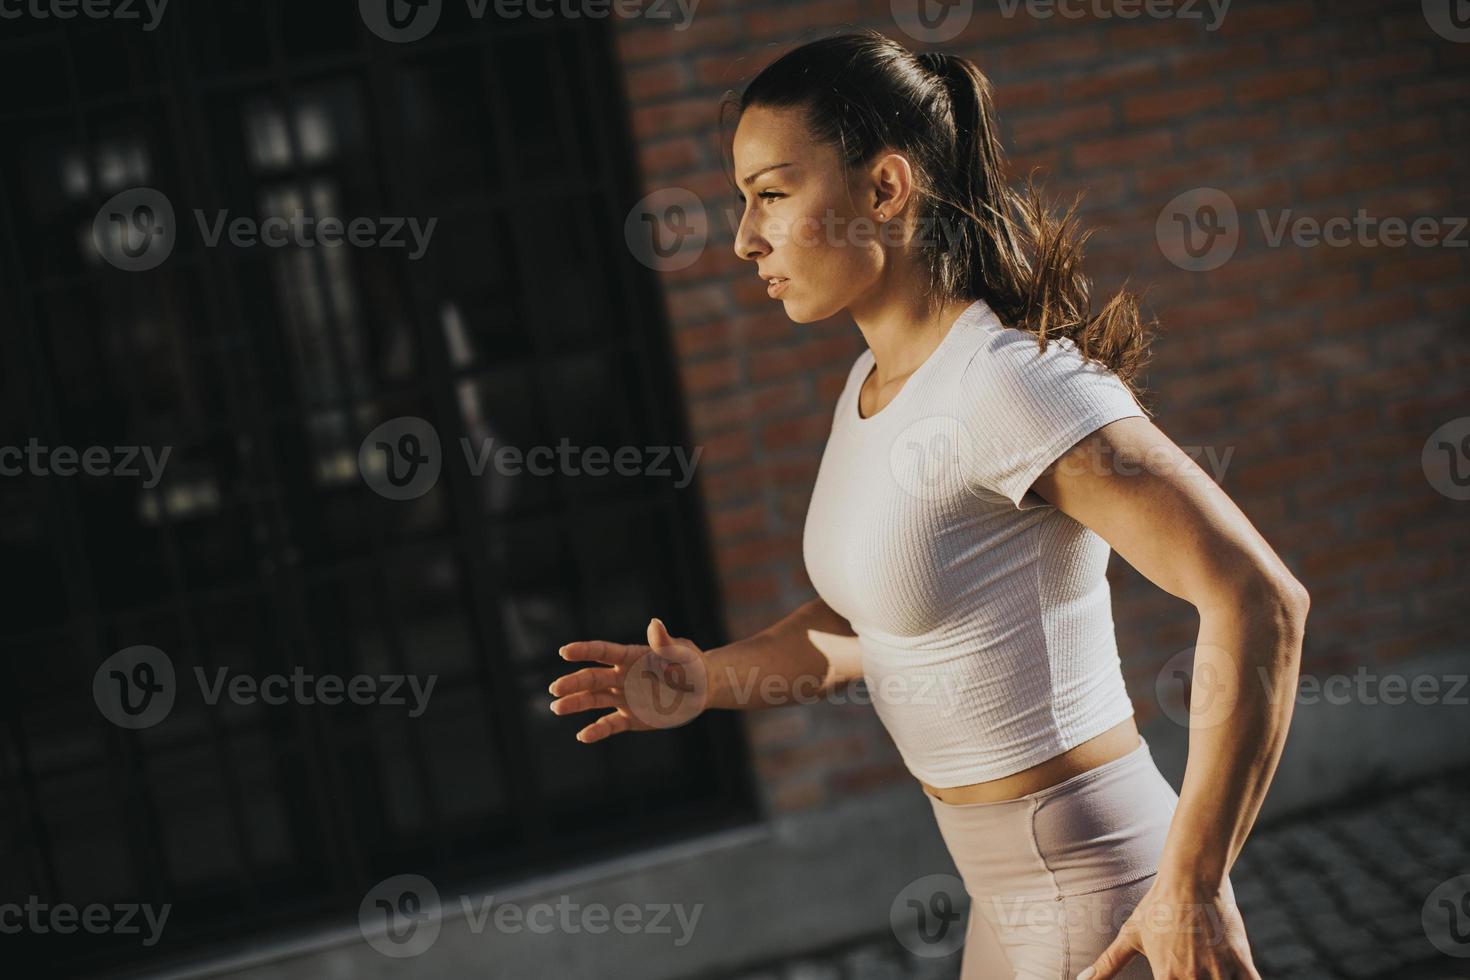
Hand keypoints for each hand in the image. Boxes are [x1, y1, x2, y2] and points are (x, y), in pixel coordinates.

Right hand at [548, 617, 709, 742]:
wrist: (702, 689)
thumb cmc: (691, 664)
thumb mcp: (682, 652)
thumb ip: (665, 643)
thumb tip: (654, 624)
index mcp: (631, 656)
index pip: (604, 652)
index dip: (584, 651)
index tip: (564, 651)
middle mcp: (622, 676)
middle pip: (593, 678)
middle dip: (573, 683)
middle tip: (555, 688)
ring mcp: (624, 698)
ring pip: (595, 700)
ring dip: (575, 703)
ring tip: (556, 708)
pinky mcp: (630, 718)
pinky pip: (610, 725)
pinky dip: (596, 731)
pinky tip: (582, 736)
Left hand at [1079, 878, 1259, 979]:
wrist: (1191, 878)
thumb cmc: (1159, 906)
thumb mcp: (1132, 936)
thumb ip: (1107, 964)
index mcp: (1167, 978)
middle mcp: (1193, 979)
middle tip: (1191, 976)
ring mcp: (1220, 973)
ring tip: (1208, 976)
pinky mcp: (1242, 964)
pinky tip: (1233, 978)